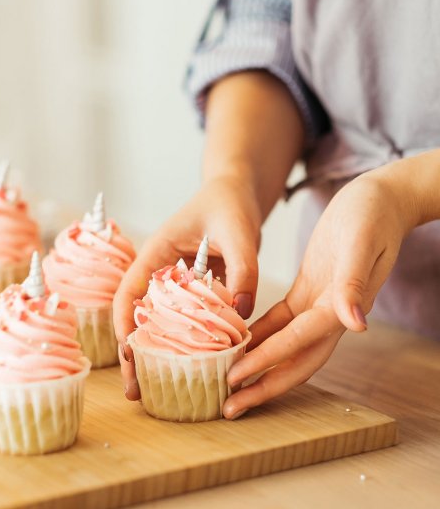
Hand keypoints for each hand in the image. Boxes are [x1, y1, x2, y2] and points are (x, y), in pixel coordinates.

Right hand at [113, 175, 261, 399]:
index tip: (128, 355)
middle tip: (134, 389)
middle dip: (134, 353)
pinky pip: (189, 321)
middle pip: (139, 316)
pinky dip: (189, 345)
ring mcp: (178, 284)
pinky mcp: (197, 292)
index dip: (123, 323)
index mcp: (156, 253)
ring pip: (162, 323)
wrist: (237, 193)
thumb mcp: (238, 231)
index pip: (128, 291)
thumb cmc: (230, 203)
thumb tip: (242, 313)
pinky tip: (194, 368)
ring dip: (158, 355)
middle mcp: (161, 272)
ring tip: (155, 390)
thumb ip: (243, 268)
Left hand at [223, 172, 414, 418]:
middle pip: (294, 361)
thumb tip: (357, 324)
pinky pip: (281, 320)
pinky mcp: (309, 289)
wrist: (380, 200)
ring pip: (285, 345)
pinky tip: (237, 340)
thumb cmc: (372, 216)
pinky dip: (260, 333)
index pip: (297, 343)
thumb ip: (356, 283)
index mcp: (339, 305)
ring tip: (227, 383)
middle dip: (262, 386)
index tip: (236, 381)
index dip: (266, 363)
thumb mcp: (361, 243)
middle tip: (229, 407)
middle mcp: (329, 313)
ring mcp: (318, 303)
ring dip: (258, 366)